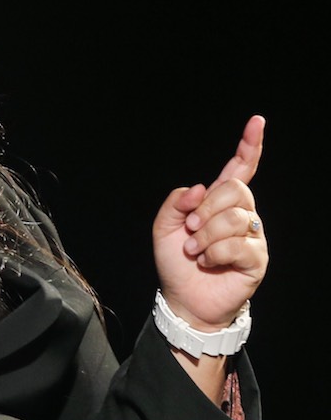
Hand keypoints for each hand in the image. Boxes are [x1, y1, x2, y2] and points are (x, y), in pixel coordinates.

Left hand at [153, 115, 268, 329]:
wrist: (182, 297)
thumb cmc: (175, 261)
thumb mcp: (164, 226)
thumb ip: (176, 202)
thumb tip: (201, 188)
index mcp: (219, 201)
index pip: (240, 168)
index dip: (249, 145)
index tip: (257, 122)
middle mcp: (241, 214)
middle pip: (235, 190)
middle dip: (206, 209)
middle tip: (189, 229)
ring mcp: (252, 236)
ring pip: (235, 217)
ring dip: (206, 235)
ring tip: (194, 251)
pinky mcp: (256, 259)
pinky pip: (238, 245)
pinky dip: (214, 253)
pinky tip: (207, 262)